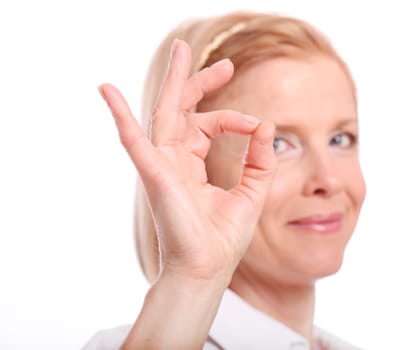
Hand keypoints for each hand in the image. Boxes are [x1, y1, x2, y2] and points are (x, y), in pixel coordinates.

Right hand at [98, 39, 275, 284]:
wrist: (207, 268)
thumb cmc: (223, 237)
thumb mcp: (252, 192)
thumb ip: (260, 160)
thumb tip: (267, 126)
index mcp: (192, 163)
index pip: (209, 124)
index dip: (235, 118)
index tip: (256, 125)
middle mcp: (174, 159)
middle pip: (182, 109)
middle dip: (199, 82)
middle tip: (224, 64)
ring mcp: (162, 164)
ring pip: (163, 113)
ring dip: (172, 81)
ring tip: (182, 50)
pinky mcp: (154, 173)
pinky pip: (133, 140)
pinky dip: (119, 115)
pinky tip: (106, 90)